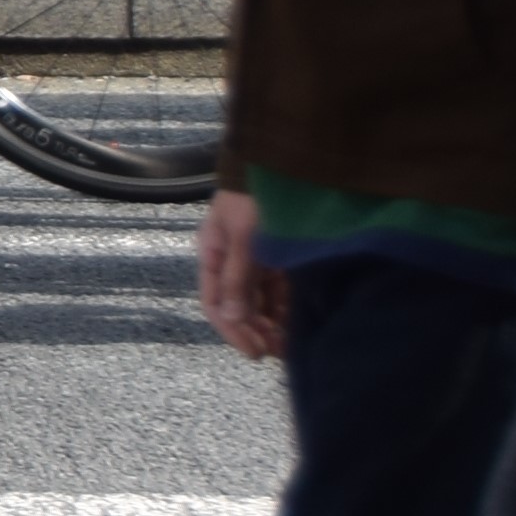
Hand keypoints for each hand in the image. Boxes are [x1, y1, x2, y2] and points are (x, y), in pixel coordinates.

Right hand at [200, 186, 286, 361]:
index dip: (231, 331)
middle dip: (256, 331)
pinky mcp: (280, 258)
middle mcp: (232, 260)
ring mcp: (257, 260)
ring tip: (292, 345)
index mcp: (214, 253)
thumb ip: (237, 278)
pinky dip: (287, 309)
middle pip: (238, 306)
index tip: (255, 352)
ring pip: (261, 302)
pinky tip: (301, 323)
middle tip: (277, 353)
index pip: (214, 303)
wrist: (286, 163)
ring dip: (273, 324)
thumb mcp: (245, 237)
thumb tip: (229, 318)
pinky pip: (280, 291)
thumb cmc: (257, 196)